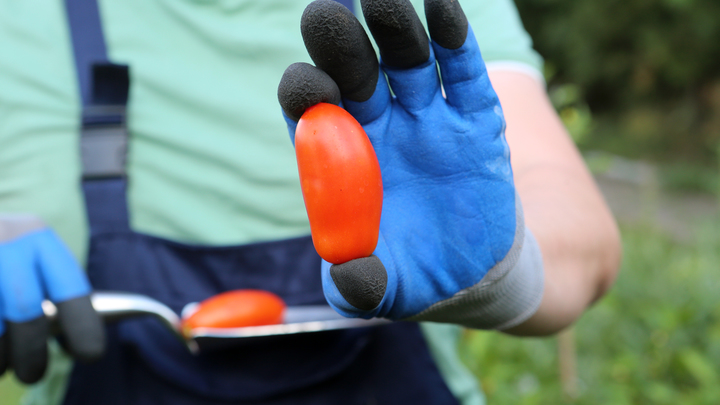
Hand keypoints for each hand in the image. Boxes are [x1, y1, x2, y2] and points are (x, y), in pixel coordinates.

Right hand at [0, 215, 103, 383]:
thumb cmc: (7, 257)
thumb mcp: (30, 260)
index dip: (82, 324)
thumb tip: (72, 342)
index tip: (91, 353)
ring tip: (3, 367)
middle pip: (24, 308)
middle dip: (31, 350)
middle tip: (33, 374)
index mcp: (39, 240)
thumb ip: (50, 292)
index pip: (69, 286)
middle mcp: (5, 244)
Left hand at [278, 0, 540, 326]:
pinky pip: (463, 74)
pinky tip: (442, 9)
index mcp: (342, 159)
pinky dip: (455, 42)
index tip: (306, 84)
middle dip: (340, 47)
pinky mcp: (475, 119)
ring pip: (406, 61)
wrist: (470, 270)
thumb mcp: (380, 290)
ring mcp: (427, 118)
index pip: (314, 114)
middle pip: (354, 74)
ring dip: (395, 29)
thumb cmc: (411, 274)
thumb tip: (350, 277)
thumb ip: (358, 287)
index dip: (307, 94)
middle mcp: (379, 126)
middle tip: (325, 15)